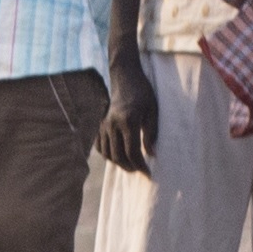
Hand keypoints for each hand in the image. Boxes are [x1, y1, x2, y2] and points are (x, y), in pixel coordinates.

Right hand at [94, 52, 157, 176]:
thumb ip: (151, 133)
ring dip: (119, 163)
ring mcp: (103, 125)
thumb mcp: (153, 110)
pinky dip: (108, 155)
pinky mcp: (99, 125)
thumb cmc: (143, 93)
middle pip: (118, 155)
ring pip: (108, 153)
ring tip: (130, 165)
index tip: (147, 172)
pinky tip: (117, 156)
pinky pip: (100, 147)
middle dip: (130, 166)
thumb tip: (151, 154)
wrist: (125, 78)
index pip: (131, 151)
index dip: (140, 164)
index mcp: (128, 121)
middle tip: (140, 171)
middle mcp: (112, 125)